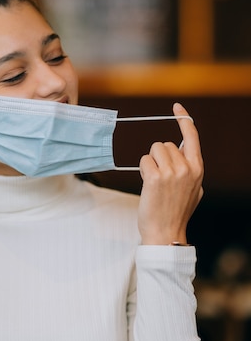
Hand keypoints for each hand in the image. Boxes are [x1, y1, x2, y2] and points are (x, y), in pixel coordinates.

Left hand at [137, 103, 203, 244]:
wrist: (165, 233)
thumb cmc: (176, 212)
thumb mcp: (193, 190)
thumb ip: (190, 171)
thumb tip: (183, 155)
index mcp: (197, 169)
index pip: (192, 137)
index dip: (184, 119)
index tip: (177, 107)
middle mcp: (187, 168)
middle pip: (164, 145)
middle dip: (158, 157)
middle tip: (160, 179)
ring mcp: (171, 172)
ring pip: (153, 151)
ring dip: (150, 163)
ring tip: (154, 183)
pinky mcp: (155, 177)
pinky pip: (144, 161)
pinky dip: (143, 170)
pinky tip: (147, 185)